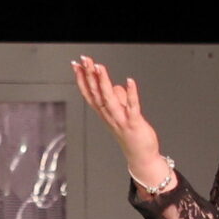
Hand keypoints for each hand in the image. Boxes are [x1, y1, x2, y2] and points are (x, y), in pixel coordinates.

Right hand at [71, 56, 171, 188]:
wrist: (141, 157)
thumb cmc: (132, 137)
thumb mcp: (122, 114)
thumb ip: (119, 99)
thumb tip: (118, 86)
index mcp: (105, 113)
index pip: (90, 93)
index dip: (82, 79)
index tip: (77, 65)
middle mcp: (110, 116)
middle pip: (96, 93)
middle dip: (89, 75)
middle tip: (85, 60)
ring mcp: (121, 119)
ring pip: (109, 99)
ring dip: (103, 82)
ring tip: (99, 67)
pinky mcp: (134, 123)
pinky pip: (132, 106)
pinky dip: (130, 93)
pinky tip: (129, 81)